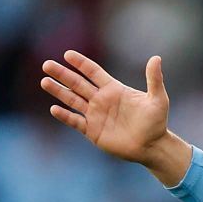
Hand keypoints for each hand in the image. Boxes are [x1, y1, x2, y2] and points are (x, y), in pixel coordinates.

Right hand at [41, 50, 191, 185]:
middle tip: (47, 65)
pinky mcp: (93, 131)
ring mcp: (95, 115)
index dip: (81, 63)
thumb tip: (156, 58)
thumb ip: (154, 80)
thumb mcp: (158, 100)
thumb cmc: (157, 123)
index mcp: (113, 89)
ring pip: (73, 100)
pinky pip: (76, 122)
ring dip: (59, 91)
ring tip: (44, 81)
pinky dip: (65, 116)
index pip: (93, 72)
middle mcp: (101, 100)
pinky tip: (54, 109)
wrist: (152, 147)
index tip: (68, 54)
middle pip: (77, 84)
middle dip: (62, 74)